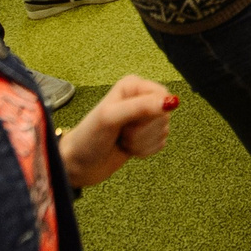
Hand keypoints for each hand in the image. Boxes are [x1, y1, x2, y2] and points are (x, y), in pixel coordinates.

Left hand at [55, 75, 180, 187]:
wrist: (78, 165)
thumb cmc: (88, 138)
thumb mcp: (110, 118)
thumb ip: (140, 107)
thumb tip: (171, 102)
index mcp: (132, 86)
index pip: (162, 96)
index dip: (150, 113)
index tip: (129, 122)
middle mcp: (140, 99)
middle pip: (163, 115)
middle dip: (143, 131)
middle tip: (121, 133)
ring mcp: (143, 118)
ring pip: (163, 131)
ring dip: (142, 143)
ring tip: (121, 140)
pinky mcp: (146, 136)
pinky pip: (161, 143)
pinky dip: (144, 151)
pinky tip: (127, 148)